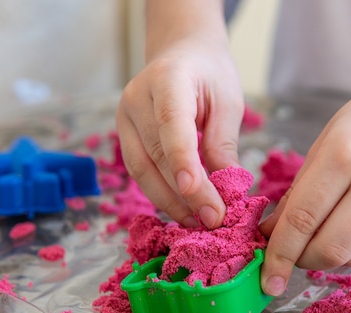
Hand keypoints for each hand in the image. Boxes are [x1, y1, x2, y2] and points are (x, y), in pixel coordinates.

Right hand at [116, 7, 243, 228]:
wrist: (181, 53)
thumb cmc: (209, 75)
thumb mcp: (227, 102)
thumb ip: (223, 144)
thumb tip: (226, 191)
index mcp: (168, 78)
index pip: (172, 124)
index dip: (183, 163)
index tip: (200, 198)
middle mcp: (137, 97)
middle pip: (156, 154)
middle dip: (186, 193)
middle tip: (214, 220)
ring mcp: (124, 117)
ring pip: (142, 170)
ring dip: (169, 201)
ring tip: (198, 221)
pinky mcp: (123, 135)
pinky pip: (139, 170)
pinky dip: (160, 193)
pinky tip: (182, 208)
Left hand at [259, 65, 350, 295]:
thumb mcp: (326, 143)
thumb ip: (298, 192)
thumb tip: (272, 234)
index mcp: (344, 156)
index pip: (302, 219)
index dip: (280, 254)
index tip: (267, 278)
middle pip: (330, 249)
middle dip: (302, 261)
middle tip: (292, 255)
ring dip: (328, 256)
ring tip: (322, 233)